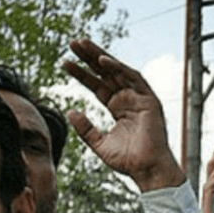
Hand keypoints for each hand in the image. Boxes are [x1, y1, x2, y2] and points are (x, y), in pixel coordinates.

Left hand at [64, 38, 184, 191]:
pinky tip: (102, 60)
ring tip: (83, 45)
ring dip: (100, 56)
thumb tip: (70, 111)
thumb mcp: (99, 143)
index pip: (97, 86)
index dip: (81, 74)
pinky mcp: (149, 100)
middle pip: (106, 74)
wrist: (147, 170)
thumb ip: (85, 129)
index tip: (64, 63)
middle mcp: (128, 100)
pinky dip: (119, 68)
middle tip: (72, 43)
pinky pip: (133, 79)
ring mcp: (139, 98)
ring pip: (118, 71)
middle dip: (89, 58)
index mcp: (118, 108)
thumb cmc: (128, 161)